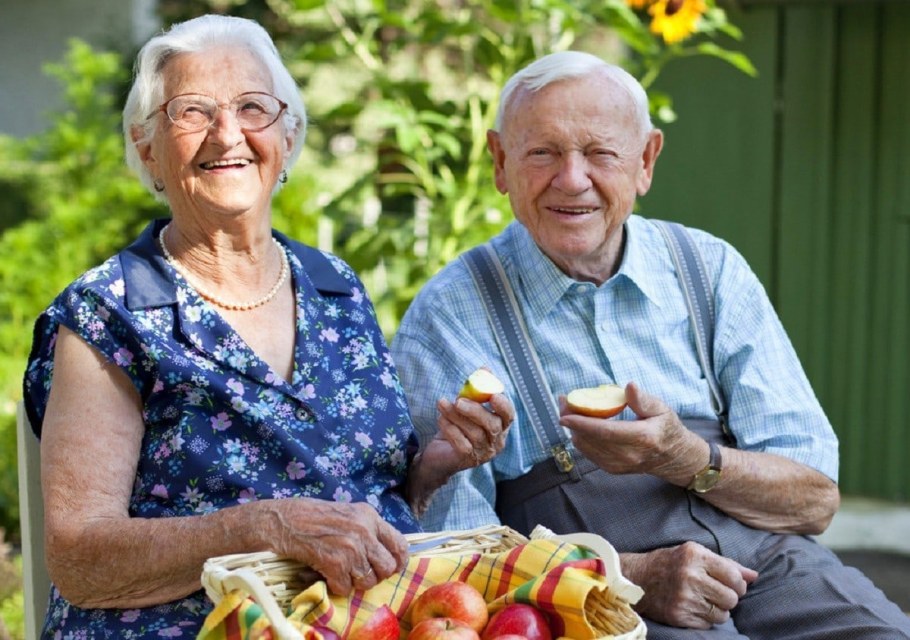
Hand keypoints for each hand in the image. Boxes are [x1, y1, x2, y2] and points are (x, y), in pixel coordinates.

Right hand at [264, 499, 408, 594]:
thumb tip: (384, 553)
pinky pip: (346, 588)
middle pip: (387, 568)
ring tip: (341, 571)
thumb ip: (368, 529)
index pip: (400, 544)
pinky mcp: (335, 563)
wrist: (285, 521)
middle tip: (360, 572)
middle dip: (376, 575)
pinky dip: (336, 586)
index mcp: (370, 516)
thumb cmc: (314, 516)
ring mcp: (351, 548)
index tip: (393, 568)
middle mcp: (365, 531)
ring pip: (368, 581)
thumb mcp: (349, 513)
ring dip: (354, 582)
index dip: (399, 561)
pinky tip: (327, 573)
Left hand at [429, 392, 513, 470]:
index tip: (493, 395)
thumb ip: (477, 389)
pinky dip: (450, 429)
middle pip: (492, 425)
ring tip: (442, 404)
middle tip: (458, 401)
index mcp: (500, 426)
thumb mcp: (467, 406)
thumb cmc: (458, 426)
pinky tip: (441, 419)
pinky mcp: (468, 460)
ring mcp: (483, 453)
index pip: (509, 416)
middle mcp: (496, 442)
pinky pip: (462, 444)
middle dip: (475, 411)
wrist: (439, 453)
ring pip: (475, 433)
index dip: (503, 406)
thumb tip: (485, 368)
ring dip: (456, 416)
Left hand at [559, 382, 703, 484]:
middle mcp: (628, 455)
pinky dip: (580, 437)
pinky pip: (588, 453)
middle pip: (591, 439)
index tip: (565, 413)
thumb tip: (629, 386)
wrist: (673, 458)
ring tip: (569, 409)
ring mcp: (619, 465)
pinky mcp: (612, 469)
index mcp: (642, 438)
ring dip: (573, 428)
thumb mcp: (662, 409)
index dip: (582, 423)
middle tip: (564, 401)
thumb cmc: (667, 428)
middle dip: (572, 421)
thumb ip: (643, 400)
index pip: (606, 432)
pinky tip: (579, 424)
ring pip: (585, 447)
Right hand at [622, 543, 757, 628]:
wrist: (636, 578)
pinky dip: (705, 619)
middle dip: (729, 598)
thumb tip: (754, 576)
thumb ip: (726, 564)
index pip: (734, 577)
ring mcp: (683, 598)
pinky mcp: (678, 615)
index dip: (738, 584)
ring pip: (722, 614)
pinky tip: (693, 608)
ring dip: (718, 610)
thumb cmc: (669, 563)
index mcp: (695, 556)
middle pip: (731, 598)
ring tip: (704, 600)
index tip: (732, 585)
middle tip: (717, 593)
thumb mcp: (694, 553)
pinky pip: (707, 625)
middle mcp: (689, 576)